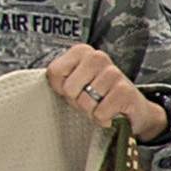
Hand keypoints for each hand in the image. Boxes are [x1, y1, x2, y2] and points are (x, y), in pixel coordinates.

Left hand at [42, 43, 169, 139]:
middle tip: (89, 100)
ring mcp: (113, 73)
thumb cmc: (98, 96)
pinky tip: (111, 112)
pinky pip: (100, 112)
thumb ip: (60, 78)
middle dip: (76, 102)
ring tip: (100, 105)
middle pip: (68, 89)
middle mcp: (98, 57)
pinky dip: (103, 118)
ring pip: (84, 102)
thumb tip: (38, 85)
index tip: (73, 90)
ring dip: (91, 111)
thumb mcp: (76, 82)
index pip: (54, 72)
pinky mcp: (125, 91)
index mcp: (82, 52)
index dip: (60, 88)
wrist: (132, 109)